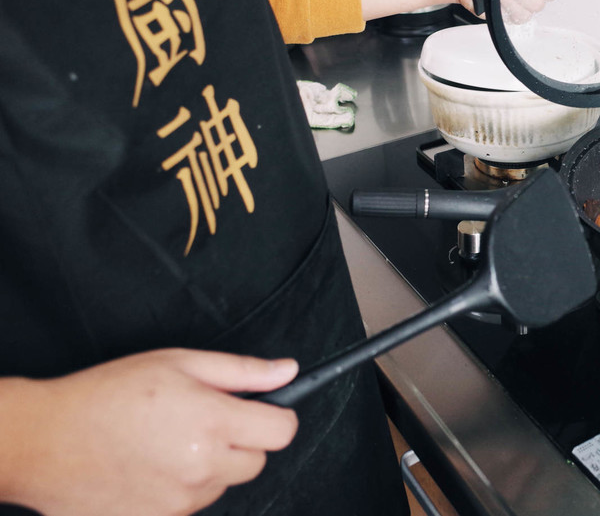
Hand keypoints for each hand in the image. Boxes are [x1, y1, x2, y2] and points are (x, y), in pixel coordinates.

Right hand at [0, 349, 298, 515]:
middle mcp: (202, 467)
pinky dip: (182, 488)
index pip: (282, 431)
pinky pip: (193, 505)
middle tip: (201, 420)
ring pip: (224, 484)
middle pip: (256, 460)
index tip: (261, 410)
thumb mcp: (179, 362)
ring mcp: (181, 502)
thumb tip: (287, 371)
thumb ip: (241, 371)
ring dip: (210, 466)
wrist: (47, 440)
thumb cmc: (108, 395)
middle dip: (240, 440)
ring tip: (167, 441)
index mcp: (212, 422)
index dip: (276, 416)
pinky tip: (152, 466)